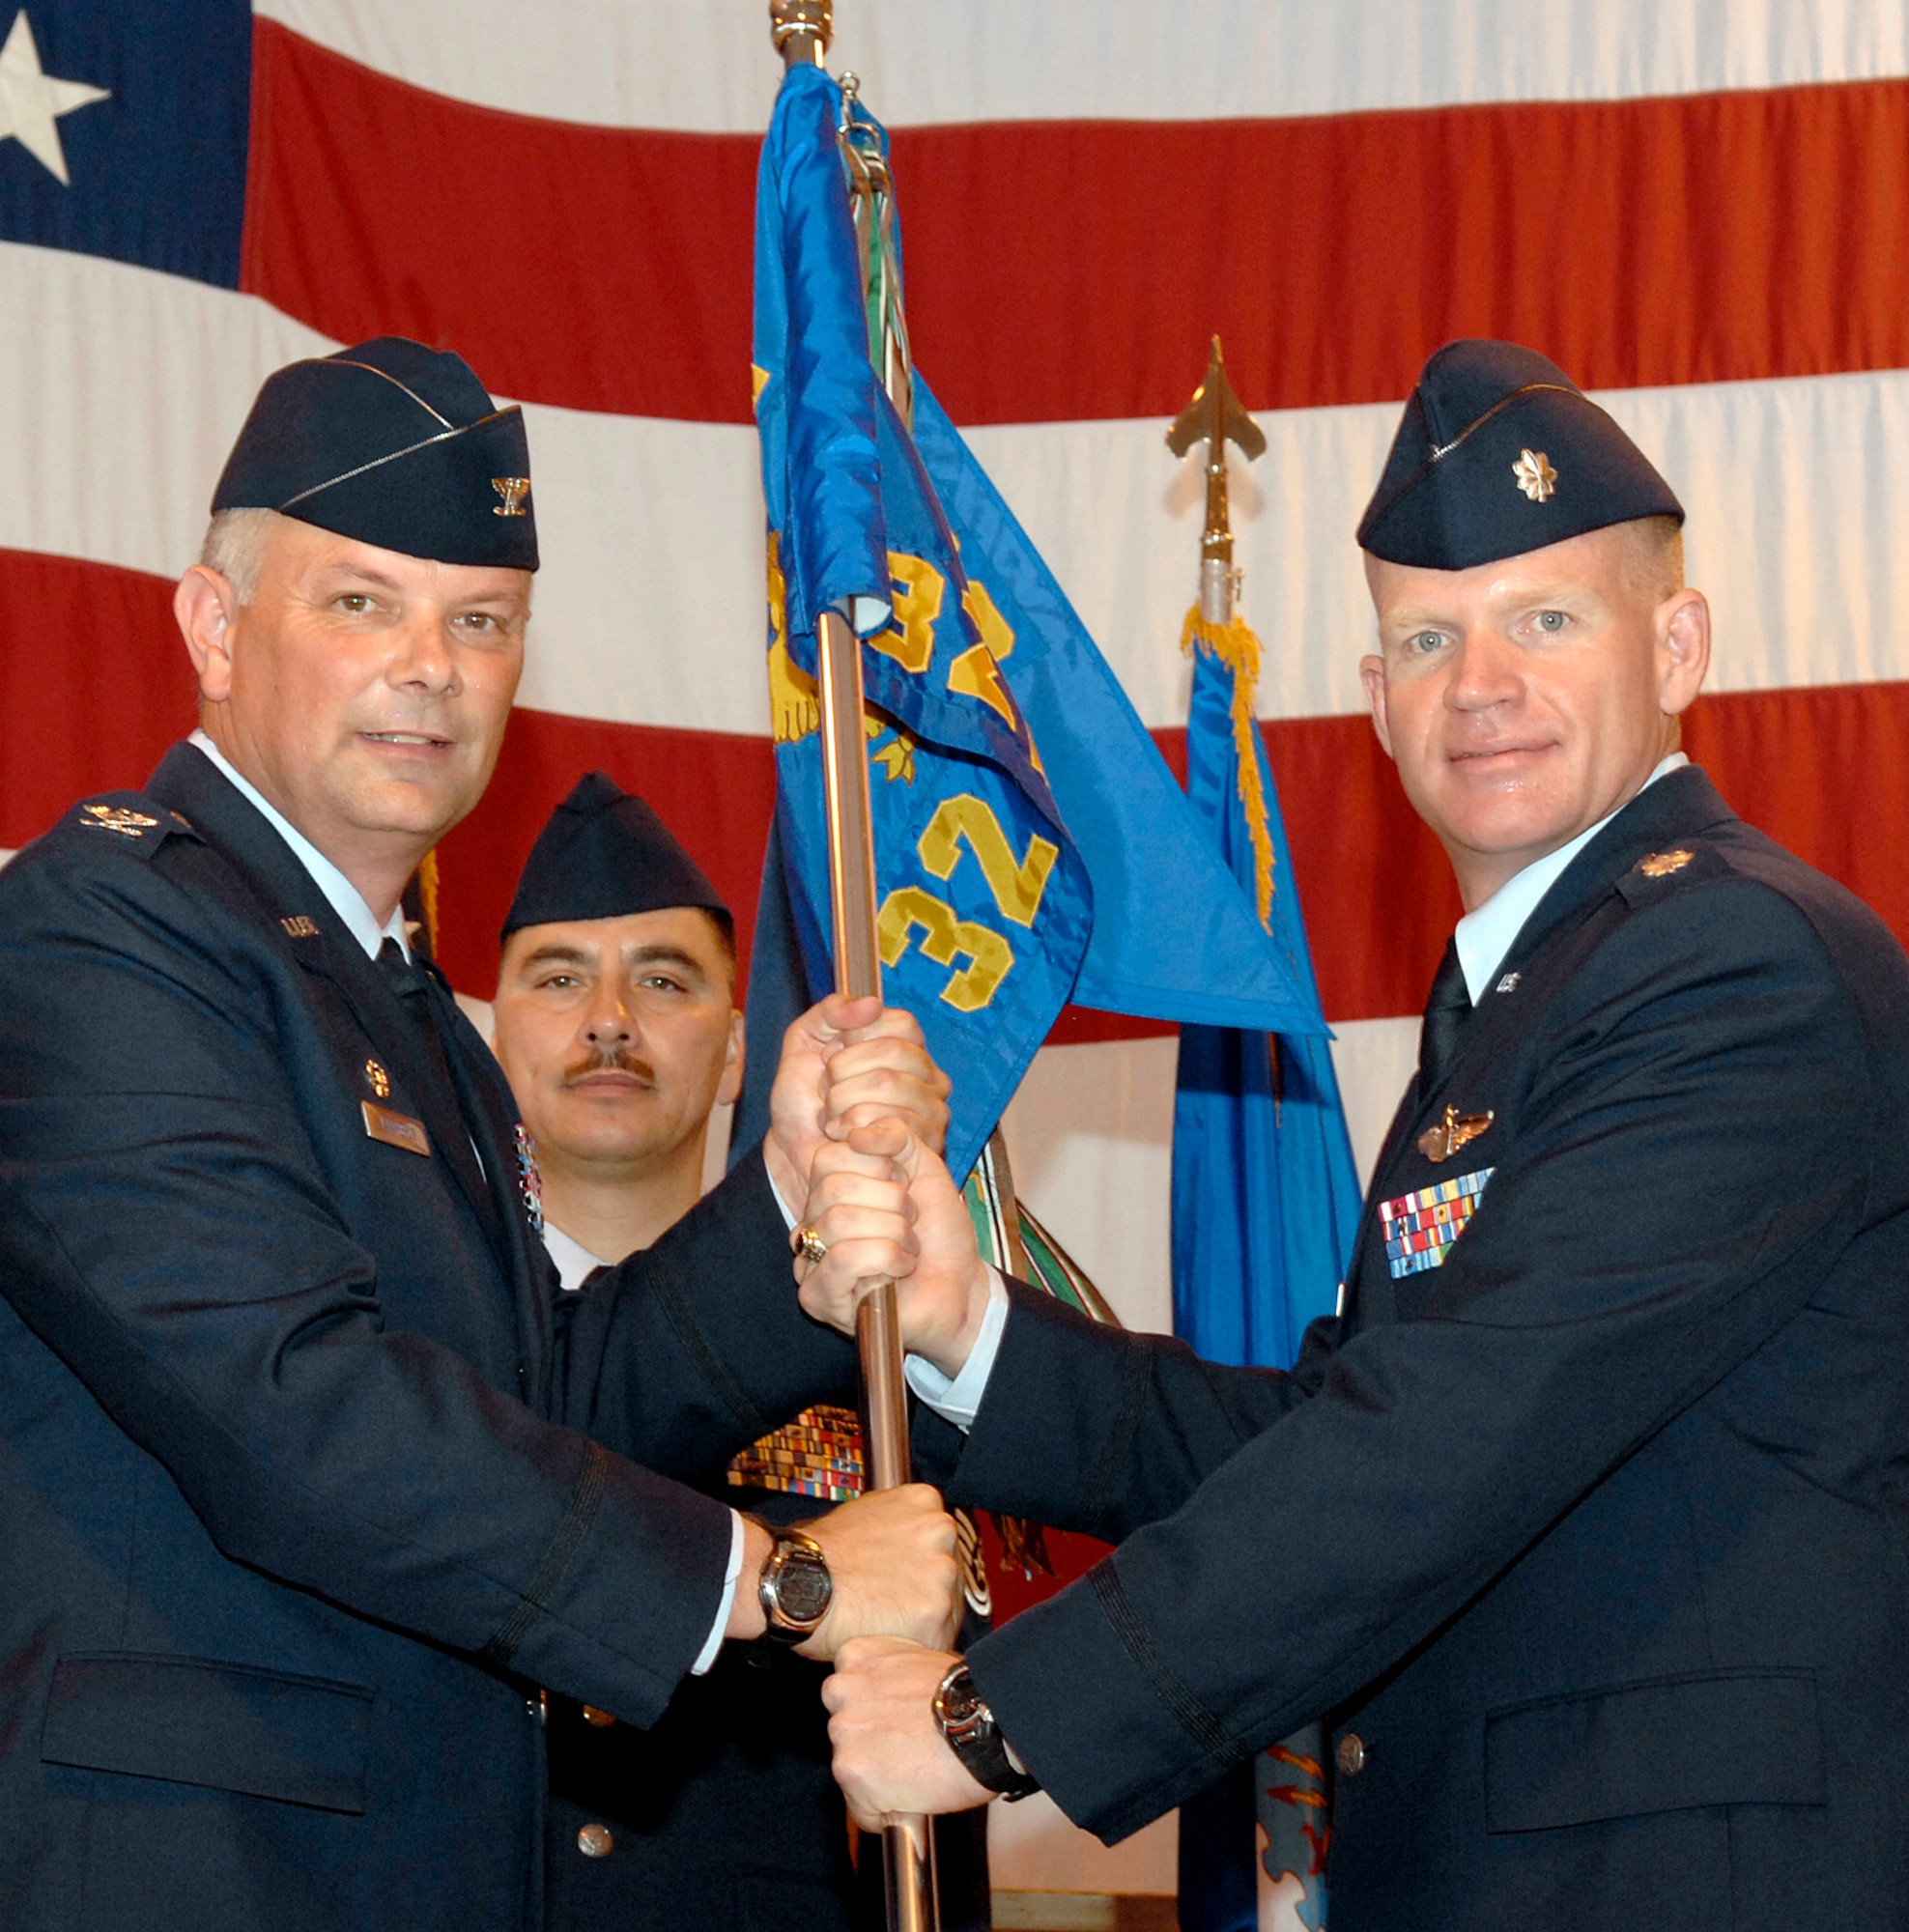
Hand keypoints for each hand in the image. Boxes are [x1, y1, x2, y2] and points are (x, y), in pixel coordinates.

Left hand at [764, 995, 951, 1208]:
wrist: (794, 1153)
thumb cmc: (803, 1101)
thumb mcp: (805, 1042)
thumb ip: (831, 1011)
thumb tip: (872, 1005)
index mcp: (907, 1048)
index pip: (901, 1023)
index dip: (856, 1036)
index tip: (830, 1055)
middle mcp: (929, 1078)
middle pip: (893, 1052)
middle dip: (843, 1070)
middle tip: (826, 1090)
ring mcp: (933, 1111)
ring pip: (889, 1084)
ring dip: (844, 1101)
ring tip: (832, 1115)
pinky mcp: (926, 1145)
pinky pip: (890, 1121)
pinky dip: (855, 1128)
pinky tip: (844, 1137)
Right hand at [797, 1122, 991, 1377]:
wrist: (961, 1287)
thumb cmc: (938, 1232)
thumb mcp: (923, 1167)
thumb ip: (893, 1134)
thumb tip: (850, 1132)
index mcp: (827, 1191)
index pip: (828, 1156)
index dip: (880, 1164)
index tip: (905, 1186)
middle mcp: (811, 1224)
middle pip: (832, 1188)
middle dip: (891, 1200)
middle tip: (911, 1221)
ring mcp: (809, 1263)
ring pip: (839, 1222)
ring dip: (894, 1232)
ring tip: (908, 1247)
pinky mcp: (818, 1298)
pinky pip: (844, 1259)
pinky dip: (887, 1259)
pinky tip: (900, 1269)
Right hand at [799, 1484, 961, 1659]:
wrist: (796, 1583)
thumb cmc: (821, 1554)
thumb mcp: (867, 1514)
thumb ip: (900, 1525)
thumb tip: (907, 1541)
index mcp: (925, 1502)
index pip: (941, 1540)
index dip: (920, 1566)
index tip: (902, 1580)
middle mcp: (941, 1530)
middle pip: (948, 1572)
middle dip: (925, 1591)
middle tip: (890, 1602)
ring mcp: (942, 1570)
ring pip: (946, 1607)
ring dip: (922, 1620)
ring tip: (883, 1620)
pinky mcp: (935, 1610)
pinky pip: (936, 1638)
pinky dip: (916, 1645)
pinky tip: (887, 1636)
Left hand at [824, 1636, 996, 1827]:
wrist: (986, 1724)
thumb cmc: (967, 1696)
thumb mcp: (919, 1663)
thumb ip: (890, 1677)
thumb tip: (891, 1701)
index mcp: (857, 1656)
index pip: (847, 1692)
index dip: (873, 1712)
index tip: (894, 1721)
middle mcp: (842, 1690)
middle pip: (844, 1730)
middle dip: (869, 1743)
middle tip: (906, 1748)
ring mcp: (843, 1731)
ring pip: (850, 1768)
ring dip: (875, 1776)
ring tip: (913, 1771)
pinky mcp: (851, 1770)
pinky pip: (862, 1807)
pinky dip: (883, 1811)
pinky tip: (911, 1796)